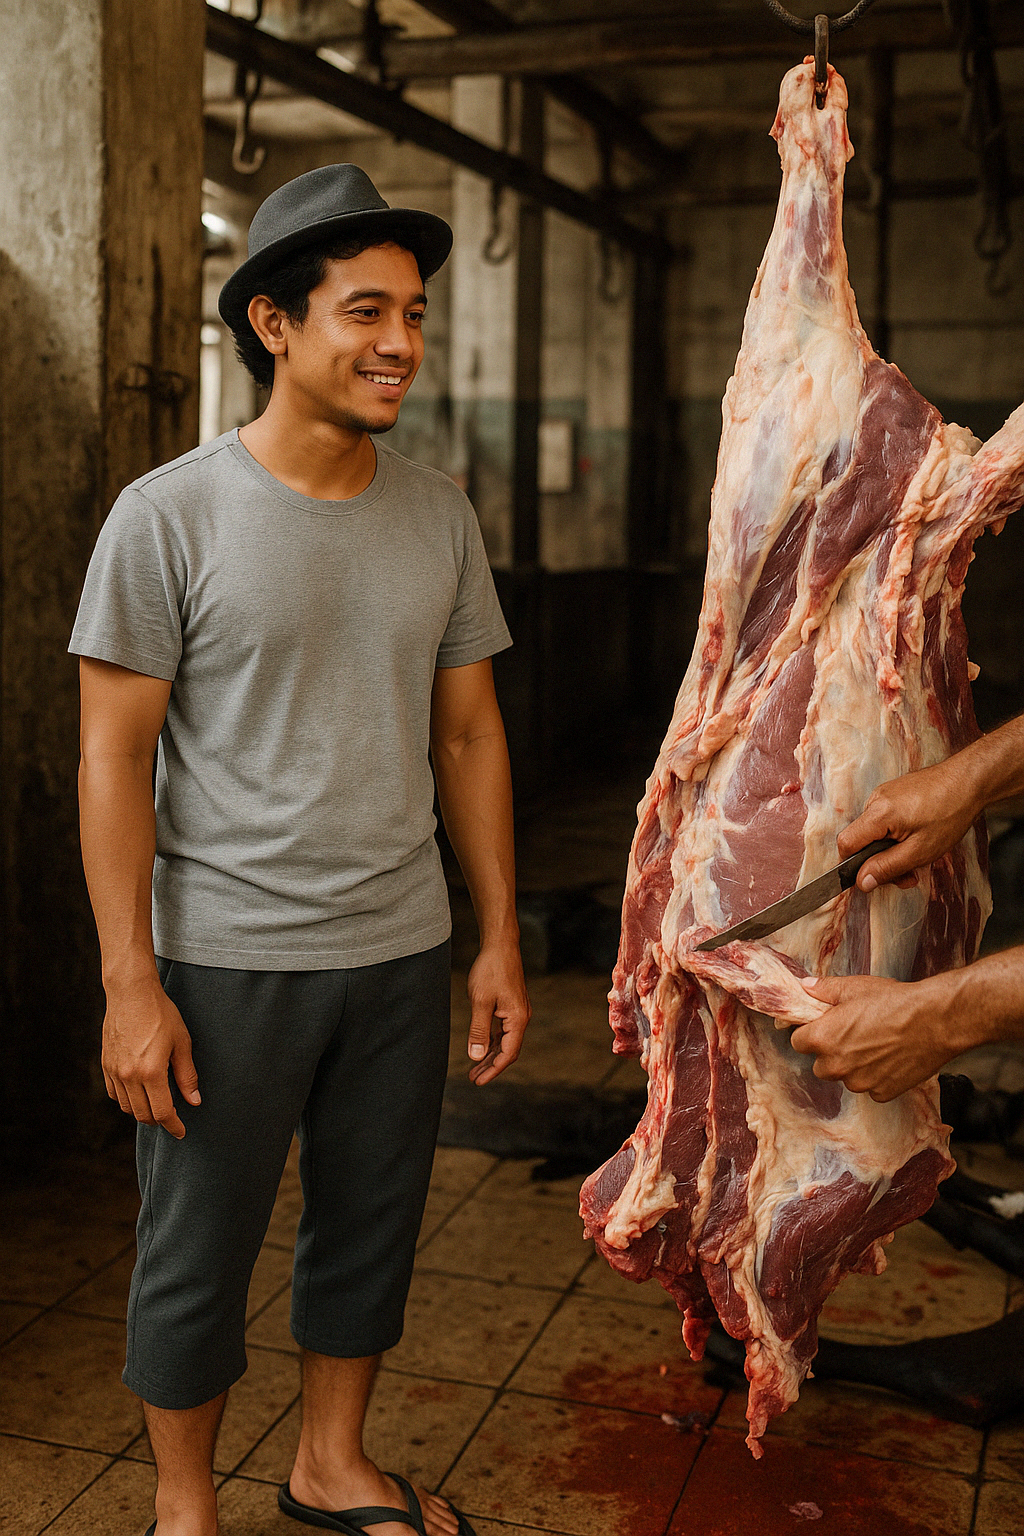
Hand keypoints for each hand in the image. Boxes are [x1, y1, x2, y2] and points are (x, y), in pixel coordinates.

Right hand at [101, 977, 200, 1137]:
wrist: (131, 994)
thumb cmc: (161, 1015)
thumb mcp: (182, 1043)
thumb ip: (187, 1076)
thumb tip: (194, 1101)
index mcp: (151, 1072)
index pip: (162, 1112)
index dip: (173, 1125)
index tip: (181, 1131)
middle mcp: (129, 1076)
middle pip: (143, 1114)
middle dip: (159, 1120)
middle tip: (172, 1117)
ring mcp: (114, 1071)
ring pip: (127, 1107)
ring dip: (142, 1111)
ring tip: (156, 1104)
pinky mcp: (105, 1065)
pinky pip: (114, 1094)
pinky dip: (127, 1099)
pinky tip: (138, 1092)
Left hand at [465, 941, 530, 1085]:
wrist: (500, 945)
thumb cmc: (491, 969)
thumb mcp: (481, 1002)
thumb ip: (479, 1031)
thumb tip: (476, 1056)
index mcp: (517, 1019)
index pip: (507, 1054)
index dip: (493, 1070)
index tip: (478, 1081)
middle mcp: (521, 1017)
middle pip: (507, 1050)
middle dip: (490, 1065)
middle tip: (473, 1078)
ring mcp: (517, 1011)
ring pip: (504, 1041)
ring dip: (490, 1054)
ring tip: (474, 1066)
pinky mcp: (511, 1005)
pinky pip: (503, 1030)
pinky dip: (492, 1040)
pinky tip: (481, 1046)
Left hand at [792, 973, 962, 1100]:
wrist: (934, 1021)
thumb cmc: (893, 1002)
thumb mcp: (854, 987)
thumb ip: (823, 989)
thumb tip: (805, 987)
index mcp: (823, 1039)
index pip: (798, 1043)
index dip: (811, 1033)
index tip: (825, 1028)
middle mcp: (837, 1066)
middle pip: (821, 1066)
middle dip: (831, 1053)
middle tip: (853, 1036)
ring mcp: (860, 1083)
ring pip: (847, 1078)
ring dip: (854, 1067)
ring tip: (876, 1045)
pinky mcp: (882, 1093)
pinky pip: (871, 1088)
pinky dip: (877, 1077)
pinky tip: (891, 1058)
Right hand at [838, 757, 982, 891]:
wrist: (969, 780)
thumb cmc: (950, 813)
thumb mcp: (920, 851)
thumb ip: (887, 867)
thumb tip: (861, 882)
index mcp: (878, 813)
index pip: (846, 843)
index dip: (853, 865)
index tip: (873, 878)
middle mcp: (875, 800)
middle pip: (862, 840)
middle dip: (881, 862)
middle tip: (908, 875)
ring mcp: (884, 794)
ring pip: (875, 832)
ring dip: (892, 850)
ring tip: (918, 858)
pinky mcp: (894, 792)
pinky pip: (885, 820)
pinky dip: (897, 835)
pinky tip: (917, 840)